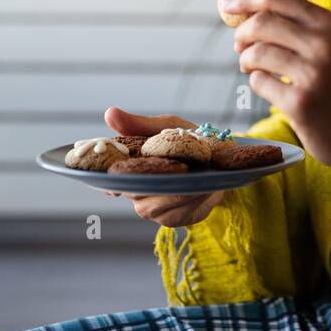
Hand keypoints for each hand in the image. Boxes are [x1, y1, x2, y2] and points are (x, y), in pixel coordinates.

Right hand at [102, 107, 224, 225]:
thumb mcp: (166, 126)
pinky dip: (193, 199)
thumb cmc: (187, 140)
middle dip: (159, 180)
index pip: (109, 179)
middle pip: (137, 193)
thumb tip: (109, 113)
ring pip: (158, 204)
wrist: (220, 159)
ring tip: (200, 176)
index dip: (112, 181)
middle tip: (182, 168)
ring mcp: (151, 208)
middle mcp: (134, 191)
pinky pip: (178, 212)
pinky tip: (204, 188)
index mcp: (128, 168)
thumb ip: (139, 124)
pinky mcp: (172, 218)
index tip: (119, 182)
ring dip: (181, 190)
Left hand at [221, 0, 330, 182]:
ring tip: (251, 68)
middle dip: (241, 34)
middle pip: (260, 23)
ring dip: (245, 61)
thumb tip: (252, 11)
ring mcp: (312, 74)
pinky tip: (272, 90)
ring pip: (256, 53)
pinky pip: (260, 83)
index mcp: (330, 25)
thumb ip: (303, 28)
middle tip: (239, 46)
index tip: (226, 6)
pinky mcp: (300, 103)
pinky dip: (257, 84)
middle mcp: (323, 44)